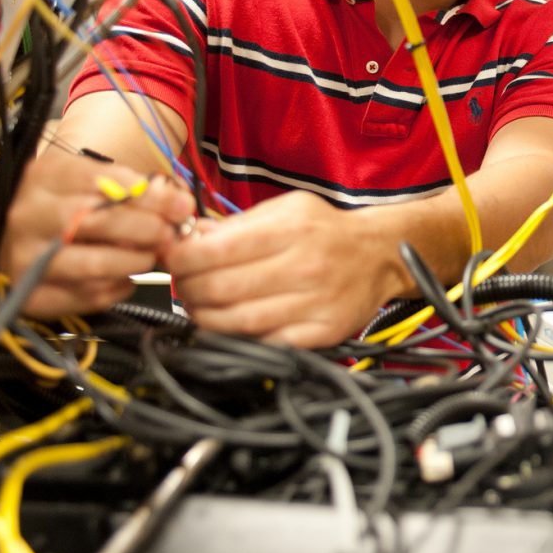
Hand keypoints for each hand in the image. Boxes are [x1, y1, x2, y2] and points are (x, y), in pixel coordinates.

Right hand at [1, 149, 194, 319]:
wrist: (17, 239)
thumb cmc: (64, 205)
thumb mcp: (90, 180)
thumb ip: (133, 188)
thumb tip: (179, 204)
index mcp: (44, 178)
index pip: (101, 182)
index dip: (148, 197)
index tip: (181, 206)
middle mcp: (28, 217)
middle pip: (95, 222)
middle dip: (145, 229)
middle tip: (169, 234)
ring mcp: (25, 258)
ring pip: (93, 265)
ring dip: (134, 262)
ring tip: (150, 256)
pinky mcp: (31, 296)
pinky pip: (87, 296)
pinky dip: (118, 288)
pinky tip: (125, 277)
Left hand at [164, 192, 402, 348]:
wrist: (381, 255)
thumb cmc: (326, 231)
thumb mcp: (285, 209)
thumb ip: (236, 225)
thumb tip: (188, 238)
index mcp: (292, 230)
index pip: (216, 250)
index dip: (181, 258)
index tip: (171, 258)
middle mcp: (305, 266)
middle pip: (221, 289)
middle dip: (187, 289)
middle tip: (181, 284)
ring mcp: (315, 303)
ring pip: (237, 322)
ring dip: (204, 317)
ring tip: (199, 305)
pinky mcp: (321, 333)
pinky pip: (265, 342)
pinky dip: (236, 337)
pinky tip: (228, 324)